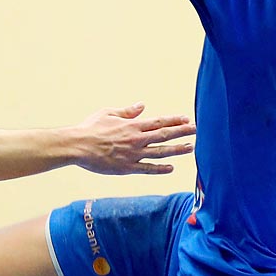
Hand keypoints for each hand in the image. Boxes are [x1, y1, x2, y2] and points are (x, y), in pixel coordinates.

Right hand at [73, 103, 194, 174]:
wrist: (77, 146)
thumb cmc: (90, 128)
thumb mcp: (109, 113)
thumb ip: (127, 111)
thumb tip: (142, 106)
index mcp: (132, 126)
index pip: (159, 122)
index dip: (174, 120)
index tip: (187, 119)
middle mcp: (136, 140)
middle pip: (165, 135)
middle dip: (183, 132)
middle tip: (197, 131)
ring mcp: (133, 155)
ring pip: (160, 152)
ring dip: (177, 150)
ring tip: (190, 147)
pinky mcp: (127, 168)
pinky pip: (147, 169)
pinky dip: (160, 169)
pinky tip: (171, 168)